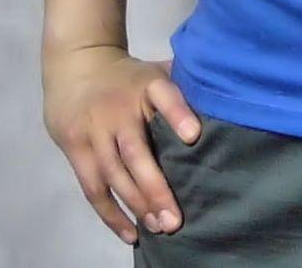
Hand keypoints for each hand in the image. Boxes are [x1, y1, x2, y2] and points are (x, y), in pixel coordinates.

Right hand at [42, 45, 200, 246]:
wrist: (78, 68)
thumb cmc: (130, 78)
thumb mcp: (156, 71)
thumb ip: (184, 85)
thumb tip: (225, 98)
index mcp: (147, 84)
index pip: (164, 95)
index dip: (178, 114)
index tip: (194, 137)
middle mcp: (119, 108)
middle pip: (137, 151)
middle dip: (156, 187)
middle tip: (176, 218)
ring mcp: (94, 131)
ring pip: (114, 174)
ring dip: (136, 205)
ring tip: (159, 227)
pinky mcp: (76, 150)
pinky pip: (93, 188)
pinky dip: (110, 214)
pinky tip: (131, 233)